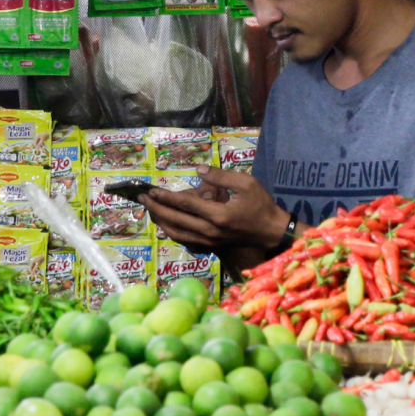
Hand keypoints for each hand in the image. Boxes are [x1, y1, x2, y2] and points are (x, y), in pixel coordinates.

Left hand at [141, 168, 286, 255]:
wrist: (272, 231)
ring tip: (149, 210)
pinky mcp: (211, 245)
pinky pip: (185, 240)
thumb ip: (220, 176)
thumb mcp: (246, 183)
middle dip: (156, 209)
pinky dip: (172, 232)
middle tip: (142, 198)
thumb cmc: (262, 204)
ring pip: (177, 233)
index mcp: (218, 214)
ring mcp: (210, 240)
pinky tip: (166, 224)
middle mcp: (210, 230)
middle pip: (175, 220)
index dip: (166, 197)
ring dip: (160, 222)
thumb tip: (198, 169)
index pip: (185, 204)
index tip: (151, 190)